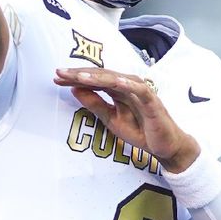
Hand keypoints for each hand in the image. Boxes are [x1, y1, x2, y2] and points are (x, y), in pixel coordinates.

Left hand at [54, 67, 199, 172]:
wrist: (164, 147)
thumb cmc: (140, 131)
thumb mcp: (111, 119)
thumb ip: (95, 105)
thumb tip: (75, 90)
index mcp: (117, 90)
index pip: (93, 80)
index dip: (75, 78)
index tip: (56, 78)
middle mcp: (128, 86)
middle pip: (101, 76)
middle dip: (79, 74)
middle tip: (59, 72)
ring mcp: (140, 91)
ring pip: (117, 79)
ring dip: (97, 76)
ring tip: (78, 76)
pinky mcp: (152, 101)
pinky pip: (139, 90)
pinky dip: (127, 84)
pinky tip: (113, 81)